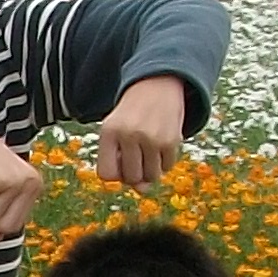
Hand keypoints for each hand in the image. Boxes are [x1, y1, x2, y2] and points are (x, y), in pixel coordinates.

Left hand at [94, 76, 188, 190]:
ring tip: (148, 150)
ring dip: (150, 170)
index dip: (114, 173)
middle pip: (130, 178)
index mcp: (109, 131)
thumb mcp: (117, 134)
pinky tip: (161, 145)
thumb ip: (123, 165)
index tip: (120, 160)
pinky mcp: (171, 140)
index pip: (106, 175)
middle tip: (137, 154)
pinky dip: (164, 162)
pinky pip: (167, 168)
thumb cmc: (131, 116)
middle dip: (134, 172)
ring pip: (150, 177)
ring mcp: (151, 138)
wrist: (157, 86)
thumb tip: (143, 190)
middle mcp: (129, 134)